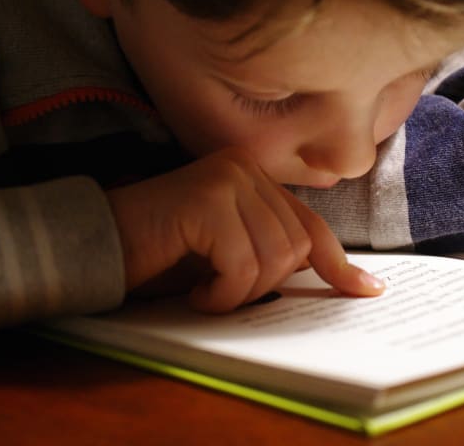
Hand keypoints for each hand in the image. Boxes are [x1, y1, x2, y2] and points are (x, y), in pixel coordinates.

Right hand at [105, 147, 383, 311]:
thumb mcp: (226, 253)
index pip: (310, 225)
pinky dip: (220, 294)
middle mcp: (244, 168)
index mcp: (253, 177)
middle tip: (222, 292)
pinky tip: (194, 291)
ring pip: (273, 259)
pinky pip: (241, 266)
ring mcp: (226, 179)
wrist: (96, 246)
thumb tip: (339, 279)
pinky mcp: (207, 200)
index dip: (340, 264)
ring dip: (239, 293)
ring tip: (205, 290)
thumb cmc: (159, 255)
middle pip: (295, 247)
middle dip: (264, 286)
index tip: (367, 291)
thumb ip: (271, 251)